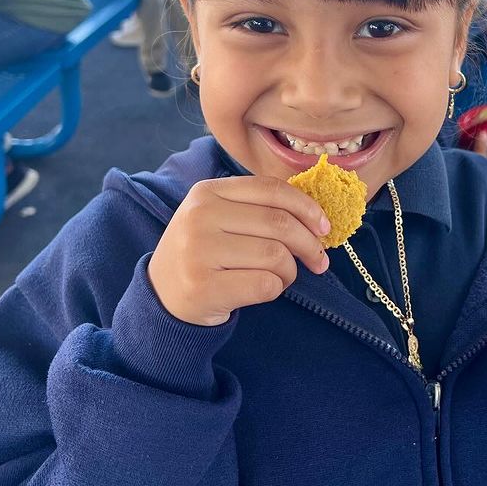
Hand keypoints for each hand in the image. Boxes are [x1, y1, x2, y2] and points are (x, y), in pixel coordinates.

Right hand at [149, 177, 331, 326]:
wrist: (162, 296)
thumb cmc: (204, 254)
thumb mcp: (219, 218)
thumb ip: (258, 209)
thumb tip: (318, 219)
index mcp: (207, 192)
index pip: (271, 189)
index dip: (307, 207)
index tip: (324, 227)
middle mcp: (200, 216)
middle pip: (280, 224)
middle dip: (310, 245)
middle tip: (319, 261)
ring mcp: (199, 251)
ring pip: (276, 256)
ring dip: (290, 271)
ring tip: (280, 277)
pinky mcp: (203, 286)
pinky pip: (266, 284)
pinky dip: (276, 289)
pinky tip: (262, 290)